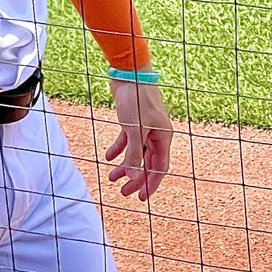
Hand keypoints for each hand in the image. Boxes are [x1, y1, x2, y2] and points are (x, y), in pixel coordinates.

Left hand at [105, 81, 172, 200]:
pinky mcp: (132, 120)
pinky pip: (127, 140)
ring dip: (125, 166)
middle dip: (136, 178)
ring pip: (136, 153)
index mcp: (163, 137)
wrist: (128, 73)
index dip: (150, 184)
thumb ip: (133, 154)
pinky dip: (119, 149)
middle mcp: (156, 133)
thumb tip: (132, 178)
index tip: (141, 198)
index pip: (160, 168)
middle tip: (123, 192)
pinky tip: (108, 157)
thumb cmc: (136, 99)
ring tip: (112, 177)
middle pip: (147, 163)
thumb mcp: (134, 129)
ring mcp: (144, 127)